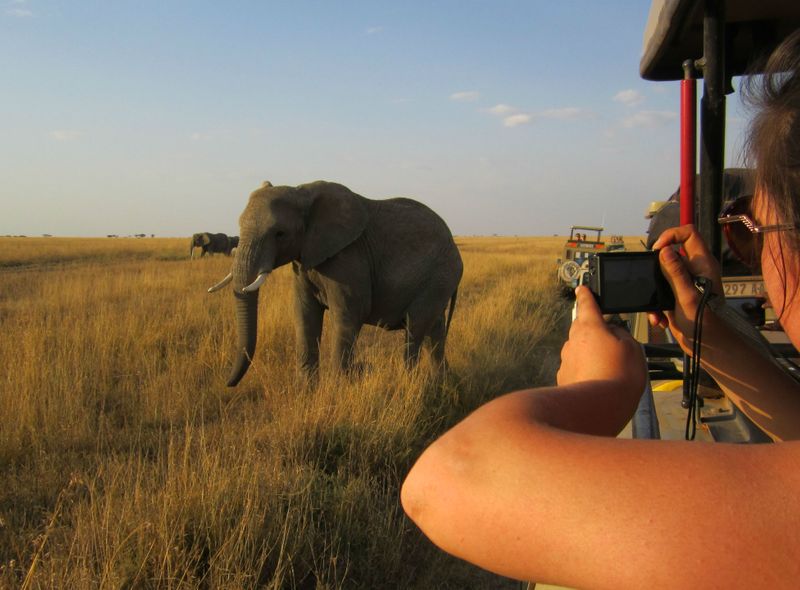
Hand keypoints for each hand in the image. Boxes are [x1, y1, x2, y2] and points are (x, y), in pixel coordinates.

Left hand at [557, 286, 645, 392]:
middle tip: (612, 347)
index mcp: (589, 327)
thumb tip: (611, 332)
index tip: (581, 289)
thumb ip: (620, 334)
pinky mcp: (563, 378)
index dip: (586, 296)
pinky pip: (577, 369)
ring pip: (580, 351)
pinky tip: (598, 383)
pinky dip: (586, 373)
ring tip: (609, 371)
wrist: (598, 407)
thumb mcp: (632, 347)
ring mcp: (566, 360)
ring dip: (591, 357)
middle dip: (595, 334)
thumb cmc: (619, 374)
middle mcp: (573, 341)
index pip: (587, 305)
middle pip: (583, 330)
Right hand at [648, 225, 722, 352]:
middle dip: (656, 268)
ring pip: (662, 274)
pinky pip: (661, 293)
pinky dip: (657, 306)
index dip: (671, 236)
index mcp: (703, 265)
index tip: (658, 250)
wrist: (709, 348)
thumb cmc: (706, 324)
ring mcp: (686, 284)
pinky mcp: (678, 297)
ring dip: (655, 290)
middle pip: (672, 253)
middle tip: (651, 278)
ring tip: (657, 308)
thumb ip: (675, 272)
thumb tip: (665, 251)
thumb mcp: (687, 296)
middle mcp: (696, 271)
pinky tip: (660, 318)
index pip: (689, 234)